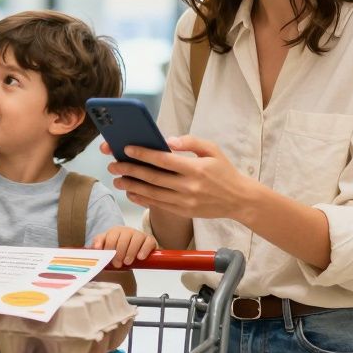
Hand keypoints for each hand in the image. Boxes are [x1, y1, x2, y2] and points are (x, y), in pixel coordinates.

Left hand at [89, 226, 156, 267]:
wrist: (138, 247)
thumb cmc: (120, 248)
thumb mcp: (108, 246)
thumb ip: (99, 245)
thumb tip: (92, 248)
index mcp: (115, 232)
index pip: (110, 236)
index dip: (108, 247)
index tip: (107, 257)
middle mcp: (127, 231)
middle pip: (123, 238)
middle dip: (119, 252)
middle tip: (117, 264)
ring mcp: (139, 234)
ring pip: (135, 239)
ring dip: (130, 252)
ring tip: (127, 262)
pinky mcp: (150, 239)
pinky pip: (148, 242)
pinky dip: (144, 249)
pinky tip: (140, 257)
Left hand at [106, 135, 253, 220]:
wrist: (239, 200)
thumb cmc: (224, 171)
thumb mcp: (213, 150)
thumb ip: (191, 142)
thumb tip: (168, 141)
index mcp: (196, 168)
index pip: (164, 160)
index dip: (143, 154)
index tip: (127, 149)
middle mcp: (189, 186)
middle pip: (153, 178)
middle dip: (130, 170)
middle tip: (114, 165)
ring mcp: (185, 202)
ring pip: (152, 194)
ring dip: (132, 186)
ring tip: (117, 179)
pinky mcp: (184, 212)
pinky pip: (158, 205)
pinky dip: (143, 199)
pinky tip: (131, 192)